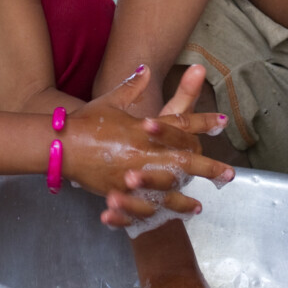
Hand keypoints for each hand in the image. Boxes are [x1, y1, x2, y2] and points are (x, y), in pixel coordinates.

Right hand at [63, 65, 230, 213]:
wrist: (59, 144)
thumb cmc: (86, 121)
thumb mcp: (111, 101)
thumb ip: (132, 87)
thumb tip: (146, 69)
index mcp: (143, 128)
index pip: (179, 123)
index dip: (203, 122)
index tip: (222, 122)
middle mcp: (142, 151)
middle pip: (182, 161)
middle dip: (207, 168)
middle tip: (228, 174)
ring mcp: (131, 174)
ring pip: (166, 190)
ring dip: (185, 199)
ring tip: (200, 207)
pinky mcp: (118, 191)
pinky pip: (142, 206)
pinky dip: (156, 213)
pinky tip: (168, 218)